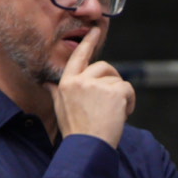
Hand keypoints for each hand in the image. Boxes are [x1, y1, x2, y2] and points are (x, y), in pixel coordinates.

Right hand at [46, 23, 132, 146]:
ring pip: (117, 80)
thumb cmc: (75, 131)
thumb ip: (56, 92)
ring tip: (114, 113)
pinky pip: (128, 89)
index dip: (88, 42)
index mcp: (67, 82)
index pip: (78, 57)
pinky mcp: (114, 91)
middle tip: (113, 100)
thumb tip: (47, 83)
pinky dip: (129, 102)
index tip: (95, 30)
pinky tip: (122, 115)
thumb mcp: (60, 109)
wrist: (87, 147)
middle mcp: (81, 80)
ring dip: (120, 95)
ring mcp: (97, 85)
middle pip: (104, 67)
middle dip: (112, 79)